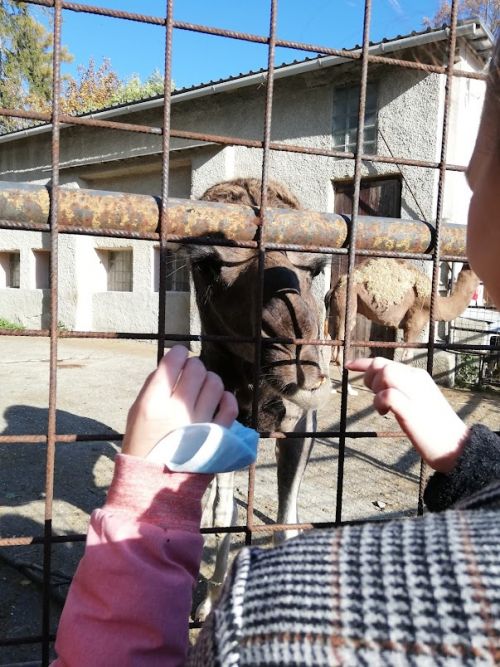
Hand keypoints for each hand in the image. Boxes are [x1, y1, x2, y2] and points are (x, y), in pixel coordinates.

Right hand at [122, 345, 237, 458]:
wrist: (156, 482)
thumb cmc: (144, 445)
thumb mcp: (136, 414)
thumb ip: (152, 386)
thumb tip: (172, 364)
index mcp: (153, 403)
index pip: (172, 362)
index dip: (178, 353)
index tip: (179, 355)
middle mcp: (178, 410)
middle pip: (196, 368)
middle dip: (194, 365)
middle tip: (190, 373)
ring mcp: (200, 423)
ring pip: (215, 382)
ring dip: (209, 379)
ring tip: (202, 388)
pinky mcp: (217, 435)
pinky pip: (230, 405)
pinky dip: (226, 398)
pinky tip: (218, 400)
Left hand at [346, 357, 468, 472]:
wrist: (457, 447)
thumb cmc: (434, 427)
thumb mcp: (417, 401)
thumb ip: (401, 390)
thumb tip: (381, 388)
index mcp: (418, 376)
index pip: (386, 362)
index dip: (364, 363)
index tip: (348, 365)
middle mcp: (416, 380)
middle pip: (382, 365)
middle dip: (368, 377)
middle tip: (373, 396)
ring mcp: (415, 394)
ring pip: (385, 373)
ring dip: (375, 389)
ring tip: (381, 407)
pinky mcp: (412, 410)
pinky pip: (388, 395)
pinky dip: (379, 401)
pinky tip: (384, 413)